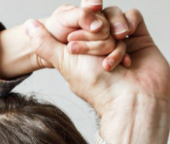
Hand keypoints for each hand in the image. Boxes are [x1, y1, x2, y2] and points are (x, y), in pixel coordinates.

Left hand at [25, 9, 169, 143]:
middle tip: (98, 52)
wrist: (132, 101)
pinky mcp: (141, 39)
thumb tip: (28, 25)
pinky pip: (133, 17)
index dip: (76, 29)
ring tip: (115, 44)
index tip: (73, 43)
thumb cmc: (99, 87)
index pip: (77, 24)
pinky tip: (126, 34)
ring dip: (112, 29)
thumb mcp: (66, 63)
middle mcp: (102, 46)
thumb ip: (46, 44)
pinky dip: (129, 21)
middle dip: (95, 35)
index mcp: (82, 52)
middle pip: (96, 20)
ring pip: (114, 17)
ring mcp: (122, 42)